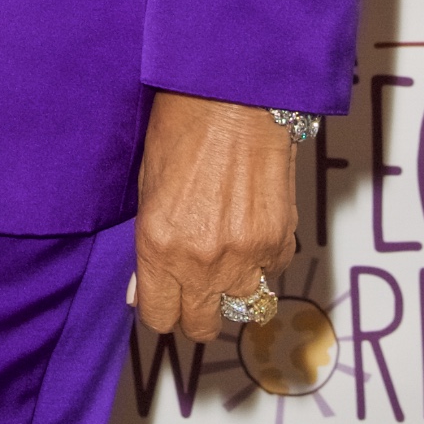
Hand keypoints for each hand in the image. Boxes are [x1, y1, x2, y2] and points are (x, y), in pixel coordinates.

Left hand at [132, 91, 298, 344]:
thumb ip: (147, 246)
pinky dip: (263, 260)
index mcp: (158, 248)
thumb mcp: (146, 188)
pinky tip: (250, 227)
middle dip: (197, 311)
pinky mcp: (280, 242)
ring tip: (227, 256)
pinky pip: (271, 272)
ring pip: (244, 307)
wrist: (236, 97)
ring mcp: (245, 257)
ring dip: (234, 290)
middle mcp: (201, 263)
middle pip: (202, 326)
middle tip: (195, 286)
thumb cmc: (182, 128)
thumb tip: (142, 290)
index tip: (164, 298)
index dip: (160, 310)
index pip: (158, 317)